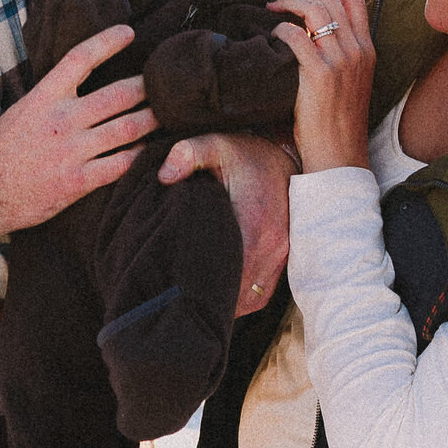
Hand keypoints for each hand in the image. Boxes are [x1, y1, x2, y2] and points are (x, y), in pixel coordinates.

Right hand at [0, 27, 152, 238]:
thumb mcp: (20, 111)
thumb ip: (51, 97)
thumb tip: (79, 82)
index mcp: (43, 97)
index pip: (81, 57)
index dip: (108, 41)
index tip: (129, 33)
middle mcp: (62, 119)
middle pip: (118, 94)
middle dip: (146, 87)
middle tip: (164, 83)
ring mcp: (72, 151)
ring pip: (127, 128)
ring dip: (152, 120)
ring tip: (167, 113)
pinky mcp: (79, 182)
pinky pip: (121, 165)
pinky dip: (140, 156)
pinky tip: (151, 152)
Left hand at [156, 132, 294, 313]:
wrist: (283, 156)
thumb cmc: (245, 155)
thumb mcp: (215, 144)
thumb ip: (188, 153)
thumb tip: (164, 175)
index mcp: (254, 222)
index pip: (227, 270)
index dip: (201, 284)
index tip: (176, 288)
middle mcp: (272, 244)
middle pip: (238, 292)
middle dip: (211, 300)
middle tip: (179, 303)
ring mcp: (280, 255)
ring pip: (252, 298)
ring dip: (227, 302)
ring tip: (196, 303)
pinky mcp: (283, 260)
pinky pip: (262, 293)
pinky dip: (242, 299)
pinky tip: (220, 297)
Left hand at [270, 0, 374, 172]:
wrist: (339, 155)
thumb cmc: (339, 121)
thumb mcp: (351, 81)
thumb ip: (343, 54)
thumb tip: (317, 30)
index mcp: (368, 50)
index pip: (355, 1)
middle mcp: (358, 51)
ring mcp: (340, 62)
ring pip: (314, 11)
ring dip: (289, 1)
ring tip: (272, 5)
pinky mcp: (319, 74)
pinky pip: (296, 36)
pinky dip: (281, 28)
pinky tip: (273, 34)